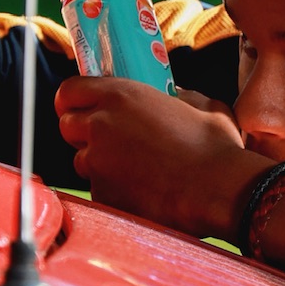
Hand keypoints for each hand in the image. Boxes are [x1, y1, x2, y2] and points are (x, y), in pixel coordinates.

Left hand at [55, 76, 261, 236]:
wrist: (217, 191)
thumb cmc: (215, 147)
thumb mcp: (201, 106)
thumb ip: (178, 96)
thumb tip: (176, 96)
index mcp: (121, 96)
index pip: (69, 90)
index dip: (72, 99)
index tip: (80, 106)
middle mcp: (101, 126)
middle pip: (67, 126)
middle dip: (82, 132)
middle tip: (107, 138)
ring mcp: (98, 163)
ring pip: (82, 161)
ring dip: (98, 163)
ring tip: (132, 169)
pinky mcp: (103, 194)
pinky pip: (98, 189)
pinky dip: (113, 190)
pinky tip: (140, 192)